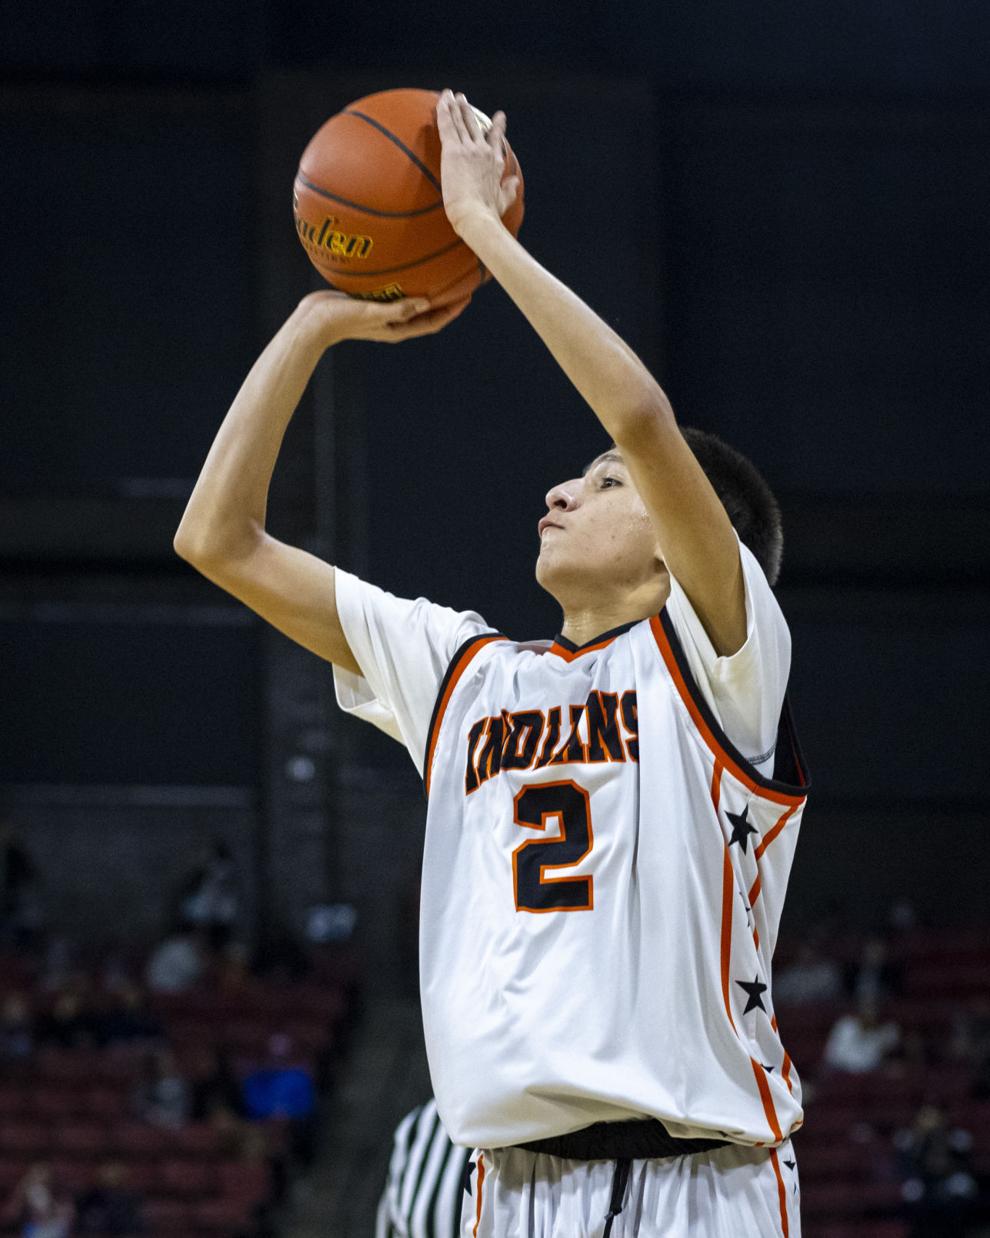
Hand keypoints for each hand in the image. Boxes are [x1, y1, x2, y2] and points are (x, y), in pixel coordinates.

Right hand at [293, 290, 468, 345]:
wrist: (312, 322)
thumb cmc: (341, 319)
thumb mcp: (370, 312)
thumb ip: (398, 309)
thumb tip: (426, 304)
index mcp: (398, 330)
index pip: (433, 323)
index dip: (452, 311)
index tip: (467, 296)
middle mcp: (394, 323)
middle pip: (428, 313)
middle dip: (446, 300)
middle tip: (461, 282)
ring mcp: (382, 314)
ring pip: (413, 303)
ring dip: (428, 291)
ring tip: (440, 273)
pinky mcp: (371, 303)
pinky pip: (395, 292)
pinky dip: (405, 283)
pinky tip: (406, 266)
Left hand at [436, 90, 520, 236]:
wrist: (476, 215)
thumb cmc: (488, 213)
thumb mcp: (504, 200)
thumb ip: (510, 189)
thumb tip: (515, 180)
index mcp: (495, 162)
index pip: (495, 139)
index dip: (497, 127)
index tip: (499, 117)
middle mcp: (483, 151)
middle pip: (474, 125)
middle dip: (468, 110)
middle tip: (463, 99)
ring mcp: (468, 148)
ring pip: (460, 121)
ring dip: (455, 106)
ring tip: (451, 95)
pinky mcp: (453, 150)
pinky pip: (447, 125)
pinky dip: (443, 110)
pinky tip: (442, 99)